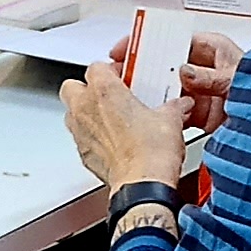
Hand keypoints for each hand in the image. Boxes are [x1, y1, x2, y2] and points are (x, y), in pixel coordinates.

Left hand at [60, 63, 190, 195]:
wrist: (142, 183)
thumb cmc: (150, 151)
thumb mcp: (170, 119)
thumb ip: (173, 106)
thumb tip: (178, 105)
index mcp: (104, 91)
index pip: (96, 67)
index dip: (110, 70)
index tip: (123, 76)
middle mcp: (85, 108)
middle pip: (73, 86)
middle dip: (87, 88)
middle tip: (109, 94)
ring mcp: (80, 132)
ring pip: (71, 112)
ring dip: (86, 112)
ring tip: (108, 117)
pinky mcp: (83, 154)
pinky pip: (80, 138)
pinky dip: (91, 137)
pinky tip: (111, 142)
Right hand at [94, 23, 239, 131]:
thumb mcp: (240, 80)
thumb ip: (212, 78)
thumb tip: (186, 73)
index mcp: (216, 49)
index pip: (175, 37)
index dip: (150, 38)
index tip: (129, 43)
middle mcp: (206, 69)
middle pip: (166, 63)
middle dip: (144, 66)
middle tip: (122, 69)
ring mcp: (202, 92)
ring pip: (166, 88)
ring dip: (150, 91)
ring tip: (130, 92)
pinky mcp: (201, 115)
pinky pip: (174, 110)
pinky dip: (161, 113)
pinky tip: (150, 113)